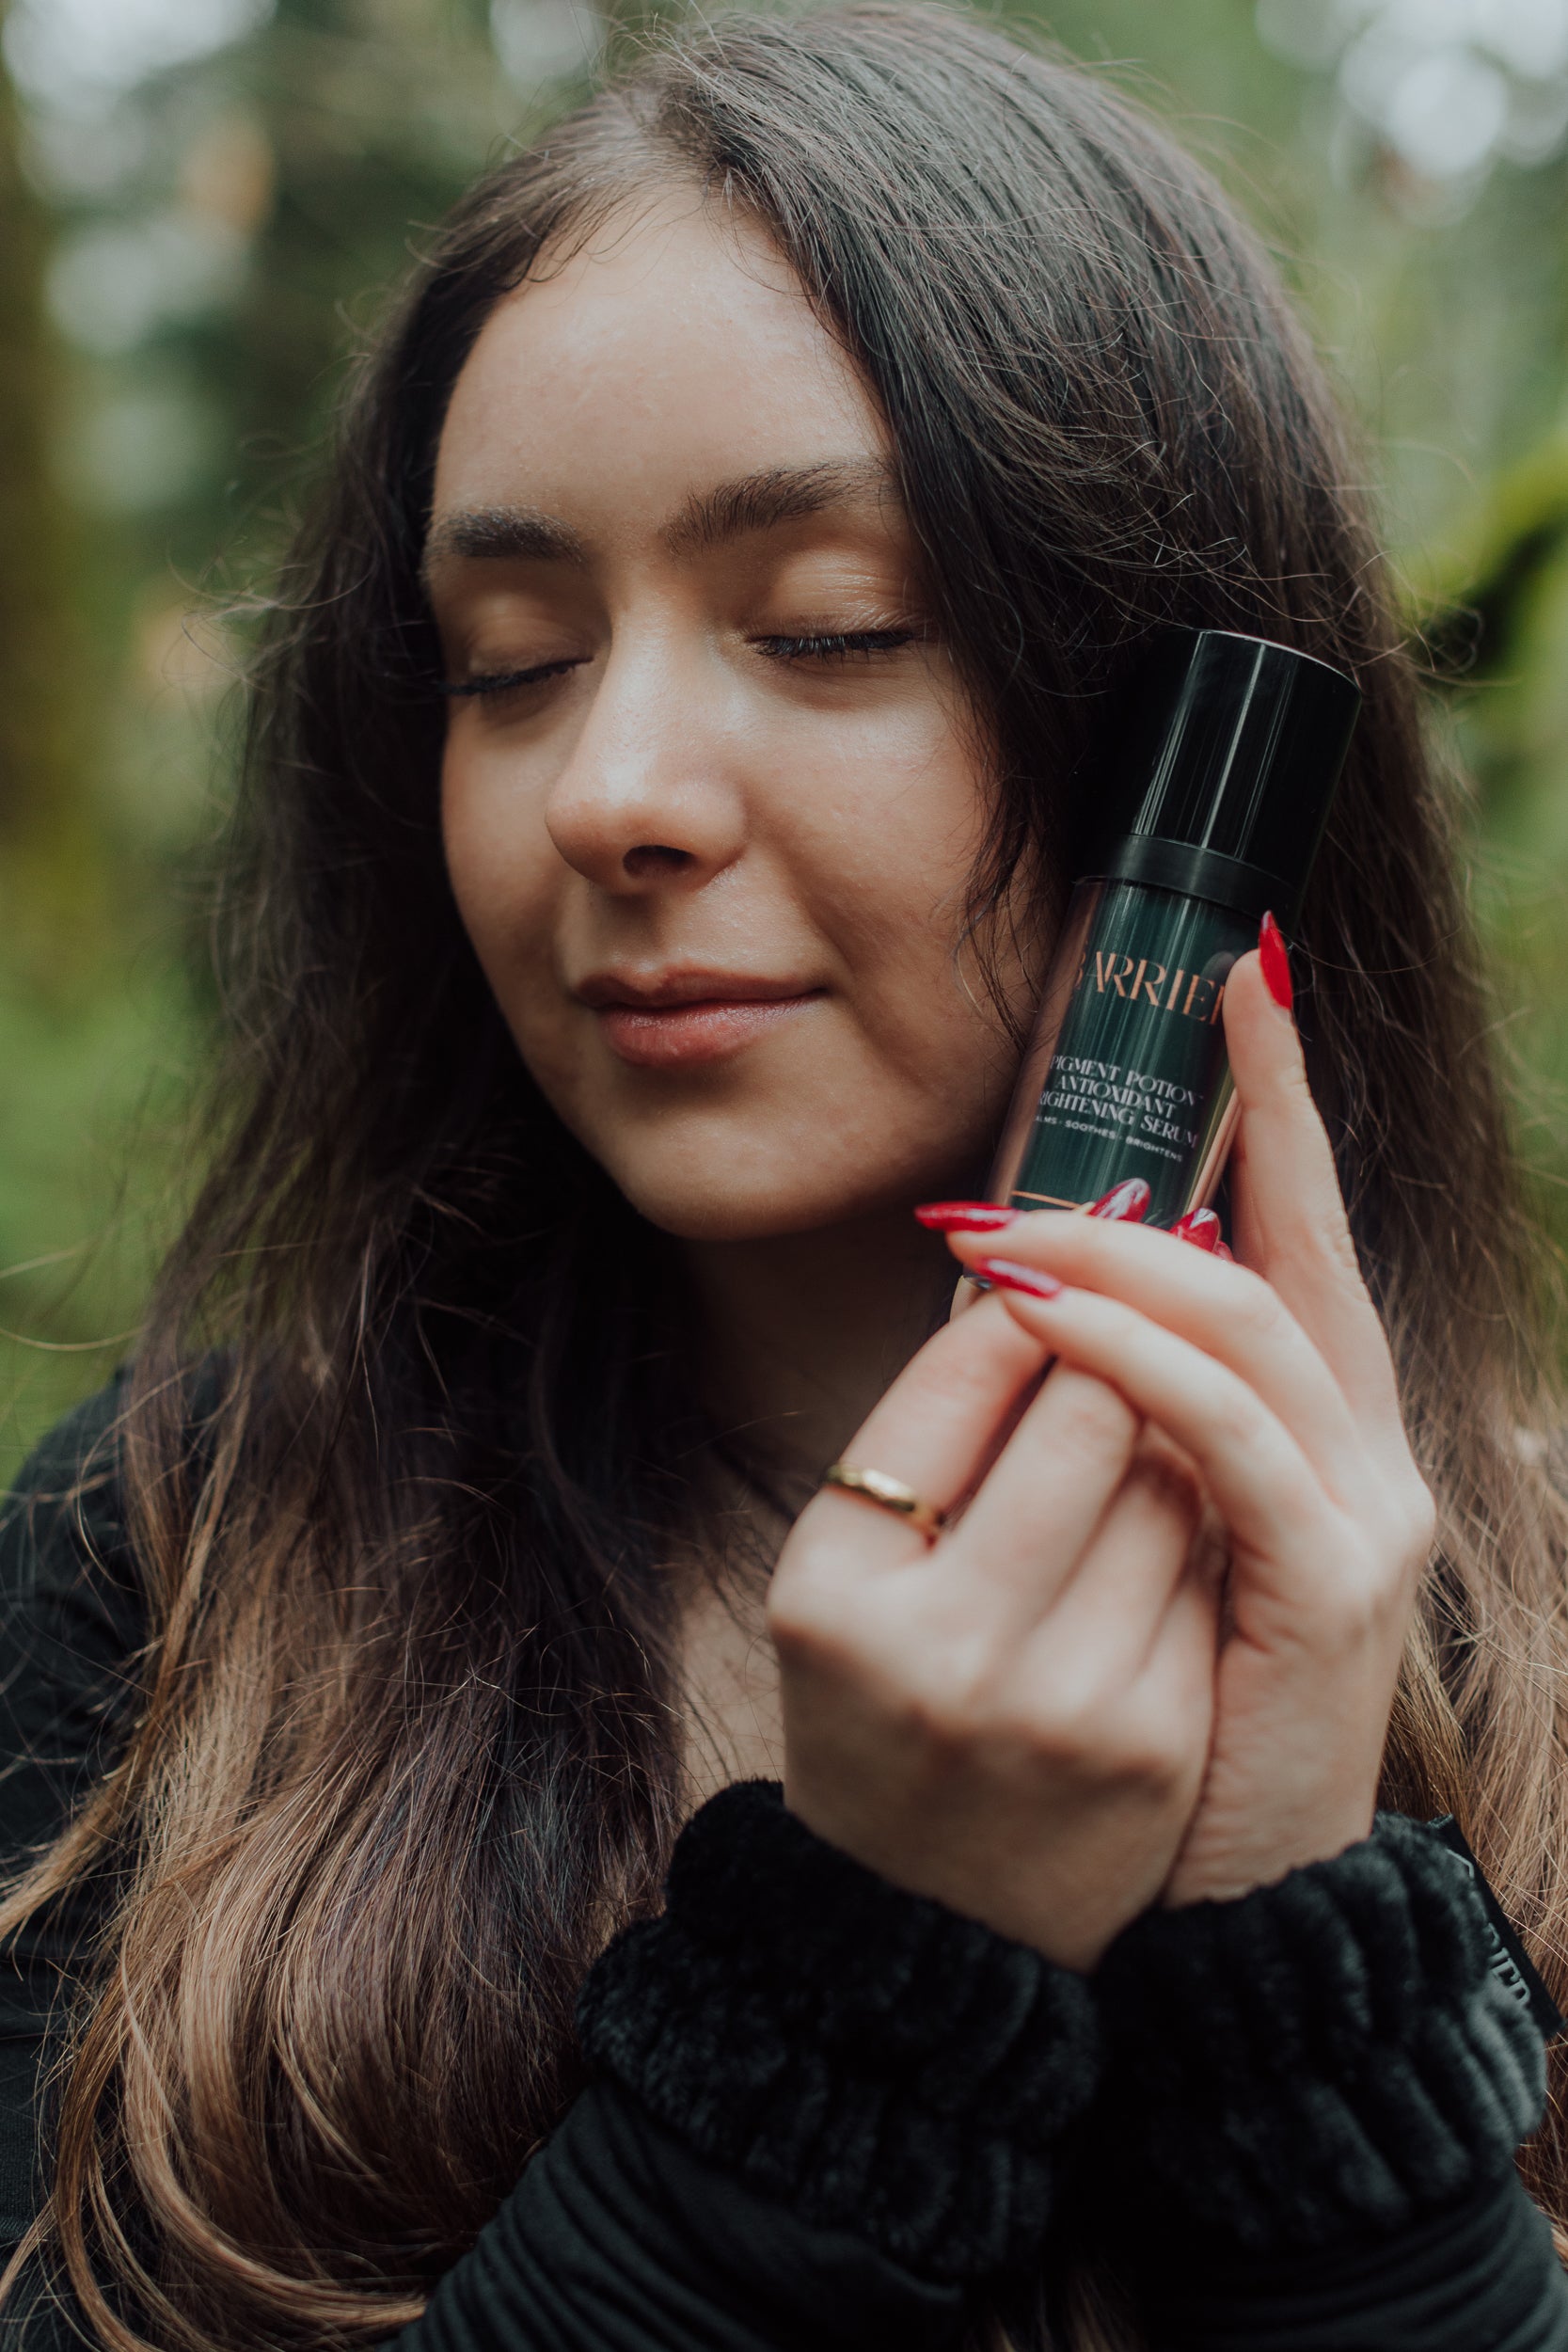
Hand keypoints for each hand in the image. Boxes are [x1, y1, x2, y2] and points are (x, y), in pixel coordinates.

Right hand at [768, 1286, 1218, 1972]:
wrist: (930, 1930)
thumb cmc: (880, 1711)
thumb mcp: (844, 1579)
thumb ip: (924, 1438)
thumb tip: (1037, 1277)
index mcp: (839, 1589)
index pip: (960, 1376)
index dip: (1023, 1297)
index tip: (1048, 1272)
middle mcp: (948, 1646)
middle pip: (1091, 1406)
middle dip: (1115, 1348)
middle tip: (1120, 1328)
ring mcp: (1065, 1701)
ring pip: (1175, 1474)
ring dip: (1167, 1432)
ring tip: (1131, 1448)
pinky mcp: (1160, 1739)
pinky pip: (1210, 1565)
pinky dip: (1197, 1531)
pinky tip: (1159, 1550)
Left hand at [942, 943, 1435, 1907]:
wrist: (1216, 1895)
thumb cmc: (1157, 1701)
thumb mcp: (1142, 1532)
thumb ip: (1129, 1414)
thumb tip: (1056, 1282)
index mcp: (1325, 1428)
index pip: (1305, 1232)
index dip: (1282, 1101)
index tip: (1242, 974)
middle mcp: (1366, 1453)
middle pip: (1285, 1253)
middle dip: (1173, 1164)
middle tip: (1025, 1157)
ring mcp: (1360, 1518)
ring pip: (1247, 1332)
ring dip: (1116, 1266)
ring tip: (1000, 1237)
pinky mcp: (1326, 1589)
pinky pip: (1228, 1441)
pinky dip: (1137, 1368)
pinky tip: (1051, 1326)